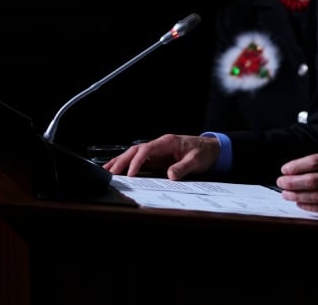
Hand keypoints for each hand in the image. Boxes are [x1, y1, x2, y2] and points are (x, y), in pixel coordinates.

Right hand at [102, 134, 219, 179]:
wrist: (211, 149)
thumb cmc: (204, 152)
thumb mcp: (196, 160)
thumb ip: (183, 167)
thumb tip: (170, 175)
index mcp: (167, 142)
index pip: (147, 149)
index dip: (137, 161)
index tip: (131, 173)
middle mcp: (159, 145)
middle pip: (136, 150)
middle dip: (123, 161)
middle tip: (111, 173)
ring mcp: (157, 151)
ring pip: (134, 154)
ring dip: (121, 162)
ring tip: (107, 171)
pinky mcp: (157, 158)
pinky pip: (140, 161)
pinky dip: (128, 165)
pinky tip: (119, 170)